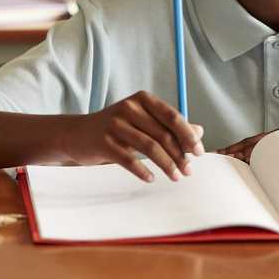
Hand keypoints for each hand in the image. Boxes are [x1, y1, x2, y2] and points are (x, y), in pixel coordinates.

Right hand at [63, 91, 204, 181]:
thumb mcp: (143, 121)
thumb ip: (170, 125)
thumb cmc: (117, 129)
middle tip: (188, 171)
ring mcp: (115, 125)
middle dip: (180, 155)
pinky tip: (151, 179)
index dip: (188, 135)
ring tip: (176, 177)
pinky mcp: (104, 142)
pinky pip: (129, 159)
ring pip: (149, 147)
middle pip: (163, 134)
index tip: (199, 153)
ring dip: (166, 165)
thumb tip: (200, 131)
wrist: (78, 134)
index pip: (172, 116)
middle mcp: (129, 108)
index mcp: (142, 99)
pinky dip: (143, 171)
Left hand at [219, 121, 278, 162]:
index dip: (236, 148)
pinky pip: (273, 145)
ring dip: (241, 150)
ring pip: (258, 143)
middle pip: (251, 142)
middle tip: (215, 156)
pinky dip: (259, 151)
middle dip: (233, 150)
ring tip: (225, 158)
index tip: (221, 155)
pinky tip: (247, 158)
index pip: (253, 143)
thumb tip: (273, 173)